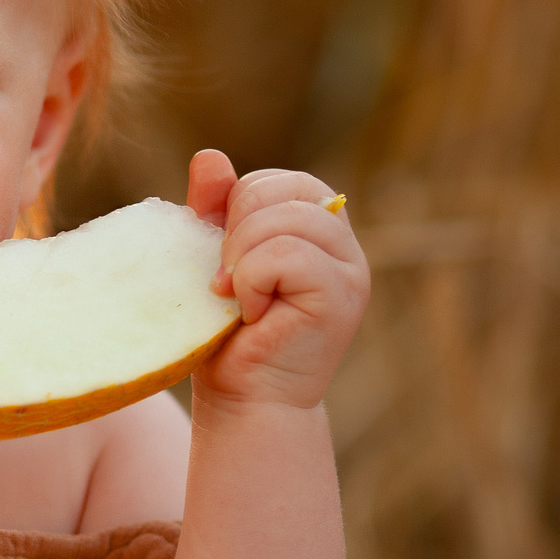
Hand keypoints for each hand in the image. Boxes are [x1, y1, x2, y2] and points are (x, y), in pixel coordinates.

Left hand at [185, 150, 368, 412]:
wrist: (243, 402)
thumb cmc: (227, 337)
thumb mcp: (215, 260)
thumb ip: (214, 210)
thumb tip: (209, 156)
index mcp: (319, 229)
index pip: (279, 181)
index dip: (238, 208)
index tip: (225, 258)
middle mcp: (343, 245)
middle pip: (282, 191)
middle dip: (237, 230)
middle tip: (227, 281)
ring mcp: (350, 270)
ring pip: (284, 221)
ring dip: (242, 259)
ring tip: (237, 298)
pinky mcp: (342, 297)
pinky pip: (287, 255)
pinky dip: (252, 279)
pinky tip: (250, 312)